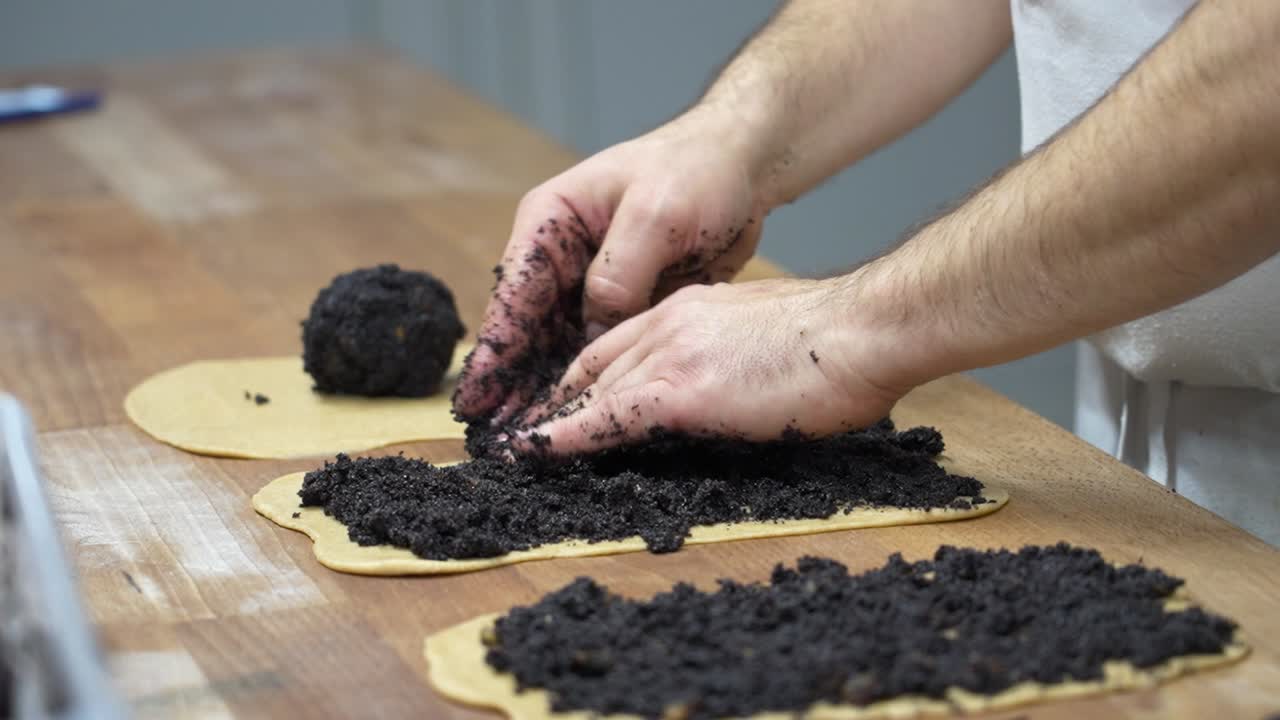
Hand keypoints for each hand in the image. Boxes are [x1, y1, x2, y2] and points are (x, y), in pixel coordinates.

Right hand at [452, 110, 767, 422]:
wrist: (745, 163)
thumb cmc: (697, 170)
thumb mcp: (655, 214)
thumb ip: (618, 272)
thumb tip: (593, 329)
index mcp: (552, 220)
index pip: (514, 293)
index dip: (495, 349)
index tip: (476, 396)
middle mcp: (562, 254)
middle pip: (527, 327)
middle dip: (511, 381)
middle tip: (495, 436)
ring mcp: (592, 280)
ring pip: (558, 344)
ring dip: (544, 388)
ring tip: (527, 438)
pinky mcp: (624, 300)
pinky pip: (597, 347)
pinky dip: (585, 380)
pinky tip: (576, 416)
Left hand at [514, 277, 919, 454]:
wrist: (859, 332)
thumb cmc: (836, 342)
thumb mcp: (766, 333)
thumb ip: (731, 351)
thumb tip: (728, 381)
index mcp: (692, 309)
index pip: (619, 343)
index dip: (585, 374)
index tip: (565, 399)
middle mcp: (669, 324)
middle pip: (593, 365)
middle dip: (556, 399)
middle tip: (529, 431)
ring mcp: (671, 355)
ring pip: (591, 390)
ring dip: (551, 421)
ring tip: (518, 450)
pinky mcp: (681, 392)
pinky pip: (606, 418)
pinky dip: (564, 437)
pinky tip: (535, 453)